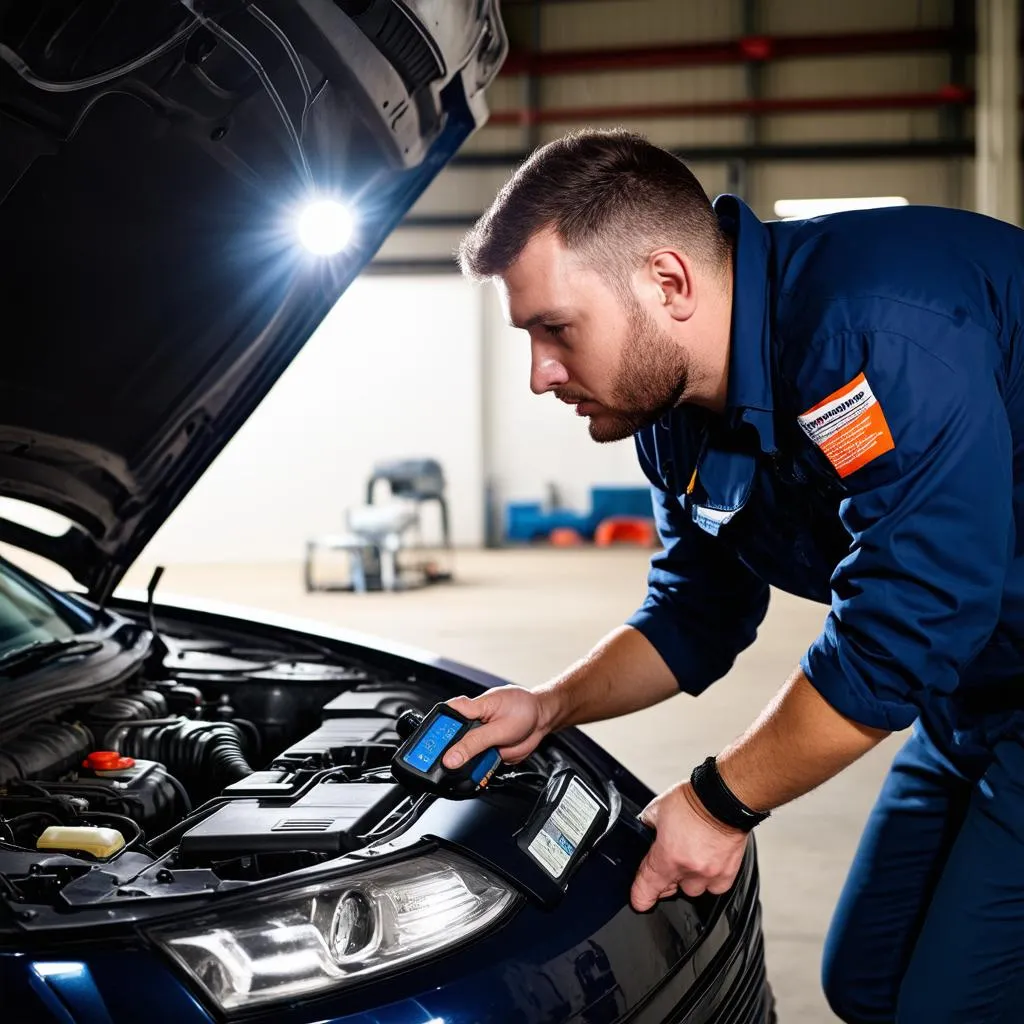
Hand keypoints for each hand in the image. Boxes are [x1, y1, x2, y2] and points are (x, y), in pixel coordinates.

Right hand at [442, 685, 554, 768]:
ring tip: (469, 771)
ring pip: (462, 757)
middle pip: (449, 742)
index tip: (429, 751)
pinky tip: (480, 772)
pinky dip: (478, 771)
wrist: (541, 719)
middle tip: (449, 767)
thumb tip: (452, 756)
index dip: (433, 735)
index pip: (443, 719)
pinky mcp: (486, 751)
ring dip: (466, 766)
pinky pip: (476, 764)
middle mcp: (470, 723)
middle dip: (448, 756)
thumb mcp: (498, 728)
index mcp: (469, 708)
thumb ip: (474, 743)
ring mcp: (478, 738)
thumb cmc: (523, 710)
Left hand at [630, 782, 748, 911]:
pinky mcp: (728, 873)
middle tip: (669, 860)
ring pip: (694, 890)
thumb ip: (648, 823)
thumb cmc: (695, 800)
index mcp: (667, 857)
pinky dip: (710, 879)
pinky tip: (707, 863)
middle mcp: (689, 870)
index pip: (646, 890)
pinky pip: (716, 887)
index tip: (639, 899)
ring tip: (690, 858)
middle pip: (671, 891)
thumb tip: (645, 827)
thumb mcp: (658, 808)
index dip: (639, 897)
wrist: (724, 798)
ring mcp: (710, 874)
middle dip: (666, 879)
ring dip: (689, 879)